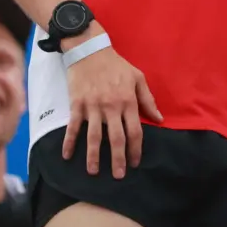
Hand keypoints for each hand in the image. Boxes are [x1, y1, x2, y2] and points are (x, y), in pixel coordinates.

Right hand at [63, 39, 162, 178]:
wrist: (90, 51)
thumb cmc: (116, 65)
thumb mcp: (137, 78)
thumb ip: (148, 100)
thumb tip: (158, 119)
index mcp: (128, 101)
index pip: (135, 131)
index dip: (135, 149)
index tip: (135, 163)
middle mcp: (112, 107)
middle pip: (116, 138)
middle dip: (118, 159)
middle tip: (118, 176)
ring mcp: (93, 107)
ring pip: (94, 136)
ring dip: (94, 156)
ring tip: (94, 172)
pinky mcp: (77, 104)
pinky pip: (73, 127)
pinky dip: (70, 142)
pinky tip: (67, 156)